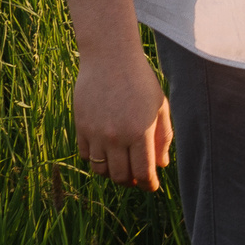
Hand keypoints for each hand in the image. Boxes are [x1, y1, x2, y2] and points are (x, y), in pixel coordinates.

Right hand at [73, 41, 172, 189]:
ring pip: (101, 171)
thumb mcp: (159, 106)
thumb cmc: (140, 80)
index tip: (151, 186)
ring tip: (121, 166)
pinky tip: (106, 152)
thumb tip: (161, 165)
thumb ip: (163, 137)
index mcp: (140, 132)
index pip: (143, 173)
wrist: (110, 58)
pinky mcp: (81, 127)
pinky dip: (96, 160)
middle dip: (131, 182)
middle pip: (121, 177)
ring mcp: (96, 133)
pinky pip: (86, 156)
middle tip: (137, 177)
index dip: (148, 185)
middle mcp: (116, 136)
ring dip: (112, 173)